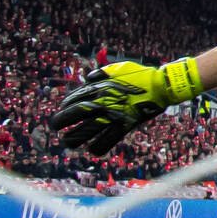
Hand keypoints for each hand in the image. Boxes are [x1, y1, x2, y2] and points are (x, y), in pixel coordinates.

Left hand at [50, 58, 200, 154]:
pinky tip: (93, 149)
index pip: (72, 100)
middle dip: (59, 123)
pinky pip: (106, 142)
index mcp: (98, 88)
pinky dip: (97, 148)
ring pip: (84, 132)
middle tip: (56, 127)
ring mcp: (112, 115)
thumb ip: (101, 73)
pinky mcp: (123, 126)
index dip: (64, 107)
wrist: (161, 86)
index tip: (63, 111)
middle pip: (72, 116)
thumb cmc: (140, 75)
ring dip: (73, 140)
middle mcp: (101, 102)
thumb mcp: (118, 68)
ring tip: (68, 143)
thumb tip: (88, 78)